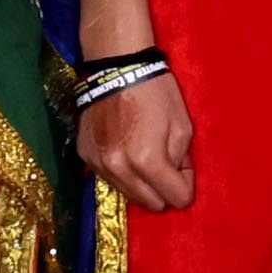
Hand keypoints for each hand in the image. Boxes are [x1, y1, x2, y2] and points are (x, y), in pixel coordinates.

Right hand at [78, 63, 195, 215]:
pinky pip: (110, 179)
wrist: (115, 67)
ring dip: (142, 183)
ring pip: (129, 195)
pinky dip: (122, 171)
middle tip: (167, 163)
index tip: (183, 165)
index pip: (177, 199)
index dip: (186, 184)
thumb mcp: (183, 126)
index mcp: (148, 161)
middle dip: (164, 189)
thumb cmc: (155, 92)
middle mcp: (120, 169)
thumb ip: (182, 160)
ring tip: (145, 153)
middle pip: (151, 204)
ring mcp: (99, 164)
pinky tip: (125, 147)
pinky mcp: (85, 156)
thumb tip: (175, 178)